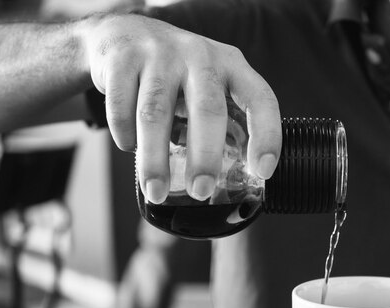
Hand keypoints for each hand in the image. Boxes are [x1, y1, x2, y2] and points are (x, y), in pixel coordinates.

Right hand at [78, 13, 280, 202]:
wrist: (123, 33)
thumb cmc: (175, 74)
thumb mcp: (207, 86)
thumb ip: (219, 121)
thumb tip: (224, 181)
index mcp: (232, 65)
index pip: (260, 100)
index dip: (267, 136)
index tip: (263, 171)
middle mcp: (200, 55)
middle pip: (207, 109)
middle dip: (204, 156)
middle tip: (201, 190)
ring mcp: (160, 53)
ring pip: (156, 113)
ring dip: (155, 159)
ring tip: (157, 192)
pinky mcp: (122, 58)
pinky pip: (123, 106)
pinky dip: (125, 134)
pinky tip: (130, 147)